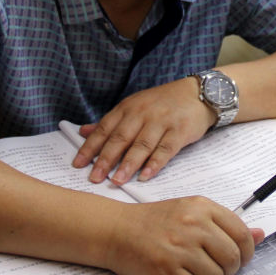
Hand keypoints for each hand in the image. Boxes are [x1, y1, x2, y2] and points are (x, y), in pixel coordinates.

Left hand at [73, 77, 212, 183]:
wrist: (197, 94)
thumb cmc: (162, 103)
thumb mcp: (134, 106)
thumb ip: (110, 122)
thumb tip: (83, 132)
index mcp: (128, 107)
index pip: (105, 128)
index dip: (91, 146)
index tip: (78, 164)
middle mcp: (143, 113)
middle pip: (121, 138)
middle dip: (106, 159)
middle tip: (94, 177)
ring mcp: (162, 121)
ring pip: (142, 145)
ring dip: (128, 164)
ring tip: (116, 181)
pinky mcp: (180, 131)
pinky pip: (165, 149)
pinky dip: (155, 163)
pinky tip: (145, 175)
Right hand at [107, 197, 262, 274]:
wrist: (116, 229)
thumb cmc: (154, 222)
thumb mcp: (191, 212)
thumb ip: (225, 224)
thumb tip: (261, 234)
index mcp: (202, 207)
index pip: (242, 234)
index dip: (247, 251)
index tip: (240, 258)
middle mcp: (193, 225)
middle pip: (232, 259)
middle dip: (228, 269)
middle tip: (215, 267)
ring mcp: (180, 248)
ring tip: (193, 271)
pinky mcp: (166, 269)